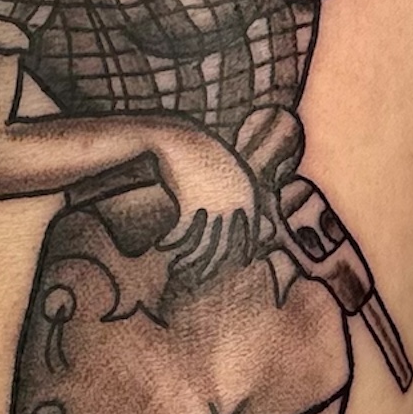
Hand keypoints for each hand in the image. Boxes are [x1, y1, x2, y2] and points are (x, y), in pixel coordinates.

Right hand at [154, 129, 258, 281]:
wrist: (179, 136)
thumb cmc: (202, 155)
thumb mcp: (227, 171)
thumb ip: (236, 194)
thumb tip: (239, 219)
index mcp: (247, 193)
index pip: (250, 230)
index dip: (245, 248)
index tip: (241, 263)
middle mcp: (234, 201)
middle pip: (226, 243)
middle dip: (213, 264)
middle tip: (202, 277)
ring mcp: (213, 203)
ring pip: (202, 243)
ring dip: (188, 258)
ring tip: (176, 266)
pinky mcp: (192, 202)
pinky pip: (183, 232)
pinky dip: (171, 241)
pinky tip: (162, 245)